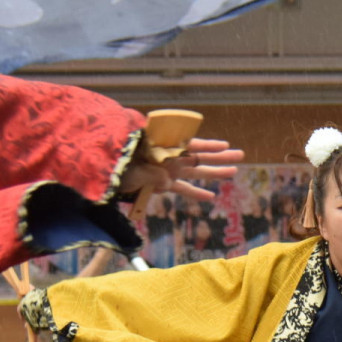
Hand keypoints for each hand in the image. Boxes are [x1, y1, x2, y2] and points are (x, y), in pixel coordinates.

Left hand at [119, 138, 243, 202]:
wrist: (101, 173)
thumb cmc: (112, 163)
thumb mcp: (128, 167)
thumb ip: (149, 174)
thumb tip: (168, 182)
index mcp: (160, 147)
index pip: (187, 144)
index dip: (206, 145)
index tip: (224, 145)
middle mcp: (167, 157)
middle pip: (197, 156)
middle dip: (219, 156)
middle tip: (240, 155)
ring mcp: (166, 170)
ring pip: (195, 171)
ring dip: (214, 172)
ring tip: (235, 171)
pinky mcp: (162, 184)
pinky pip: (182, 188)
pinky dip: (195, 192)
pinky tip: (211, 197)